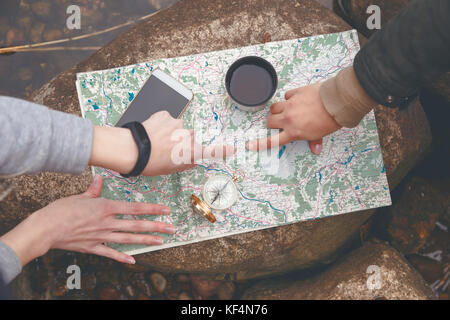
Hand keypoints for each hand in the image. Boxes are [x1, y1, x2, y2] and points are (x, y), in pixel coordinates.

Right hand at [0, 176, 174, 265]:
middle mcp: (107, 222)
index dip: (152, 209)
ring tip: (160, 242)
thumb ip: (93, 190)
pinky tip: (133, 261)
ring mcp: (102, 236)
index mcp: (106, 207)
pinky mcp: (93, 247)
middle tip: (171, 229)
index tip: (165, 210)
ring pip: (128, 239)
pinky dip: (122, 258)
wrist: (46, 228)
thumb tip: (99, 179)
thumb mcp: (79, 196)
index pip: (135, 208)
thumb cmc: (61, 210)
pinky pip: (111, 254)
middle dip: (156, 227)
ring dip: (145, 241)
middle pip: (136, 225)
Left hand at [90, 111, 234, 175]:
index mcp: (190, 151)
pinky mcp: (166, 115)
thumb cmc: (149, 163)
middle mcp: (187, 136)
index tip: (232, 149)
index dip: (223, 151)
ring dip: (172, 133)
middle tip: (168, 150)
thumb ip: (185, 164)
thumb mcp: (169, 170)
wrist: (132, 149)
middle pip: (191, 138)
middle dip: (183, 142)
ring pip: (179, 128)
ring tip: (157, 141)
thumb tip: (192, 161)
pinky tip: (153, 132)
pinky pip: (168, 120)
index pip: (211, 152)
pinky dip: (163, 125)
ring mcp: (177, 124)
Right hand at [246, 82, 340, 154]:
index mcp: (294, 132)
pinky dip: (290, 97)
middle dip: (272, 123)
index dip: (259, 144)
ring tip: (286, 110)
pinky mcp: (295, 93)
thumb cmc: (330, 120)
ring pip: (274, 107)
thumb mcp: (320, 134)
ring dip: (278, 110)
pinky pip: (287, 95)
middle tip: (279, 123)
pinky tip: (297, 99)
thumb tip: (316, 149)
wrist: (336, 102)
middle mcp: (288, 119)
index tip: (250, 145)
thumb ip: (313, 140)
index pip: (272, 141)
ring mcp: (290, 105)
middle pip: (269, 121)